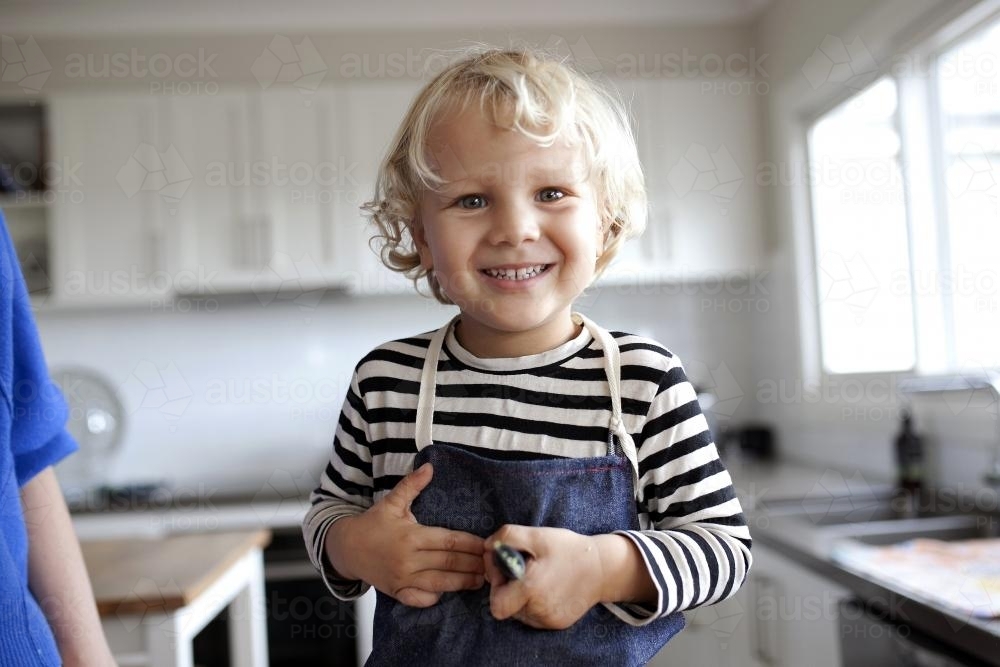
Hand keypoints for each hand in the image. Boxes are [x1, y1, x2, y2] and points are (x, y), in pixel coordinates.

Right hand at [326, 463, 485, 607]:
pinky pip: (420, 599)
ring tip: (481, 580)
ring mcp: (403, 579)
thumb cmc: (373, 524)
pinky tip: (450, 592)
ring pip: (440, 583)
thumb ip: (412, 485)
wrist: (347, 548)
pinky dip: (435, 597)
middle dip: (473, 564)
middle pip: (449, 563)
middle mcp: (408, 559)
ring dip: (462, 583)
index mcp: (411, 536)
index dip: (471, 544)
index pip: (449, 540)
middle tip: (492, 563)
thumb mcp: (392, 502)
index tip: (487, 544)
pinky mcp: (397, 592)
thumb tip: (429, 466)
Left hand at [483, 525, 604, 629]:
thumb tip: (487, 546)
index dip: (495, 585)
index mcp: (531, 590)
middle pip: (506, 607)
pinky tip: (547, 586)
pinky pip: (534, 615)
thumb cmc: (568, 549)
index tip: (506, 568)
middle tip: (523, 567)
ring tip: (537, 576)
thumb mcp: (538, 535)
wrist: (602, 568)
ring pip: (520, 612)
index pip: (497, 605)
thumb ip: (508, 536)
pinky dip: (535, 602)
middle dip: (508, 587)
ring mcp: (548, 620)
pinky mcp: (557, 623)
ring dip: (521, 595)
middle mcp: (539, 610)